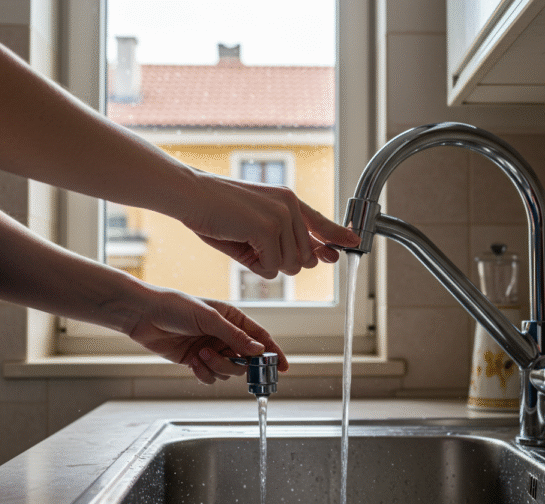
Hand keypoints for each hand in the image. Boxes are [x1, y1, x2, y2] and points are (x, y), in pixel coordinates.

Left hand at [127, 286, 287, 383]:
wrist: (145, 315)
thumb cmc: (176, 307)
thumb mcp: (209, 318)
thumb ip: (235, 336)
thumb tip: (258, 351)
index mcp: (234, 319)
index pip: (260, 338)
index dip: (273, 353)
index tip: (283, 368)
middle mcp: (225, 335)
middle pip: (246, 360)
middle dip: (234, 362)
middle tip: (222, 357)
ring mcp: (212, 349)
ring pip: (228, 371)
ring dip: (216, 366)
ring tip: (200, 354)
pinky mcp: (197, 362)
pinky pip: (211, 376)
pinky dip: (204, 373)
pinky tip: (193, 361)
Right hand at [182, 173, 360, 278]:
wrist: (191, 195)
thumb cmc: (216, 212)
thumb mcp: (256, 225)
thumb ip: (286, 241)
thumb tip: (312, 261)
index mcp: (289, 200)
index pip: (323, 223)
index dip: (337, 237)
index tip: (353, 243)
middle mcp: (291, 206)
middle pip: (304, 259)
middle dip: (280, 263)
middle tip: (252, 247)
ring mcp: (281, 216)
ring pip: (290, 266)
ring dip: (266, 265)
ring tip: (243, 242)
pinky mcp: (268, 228)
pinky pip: (271, 268)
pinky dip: (255, 267)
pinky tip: (239, 245)